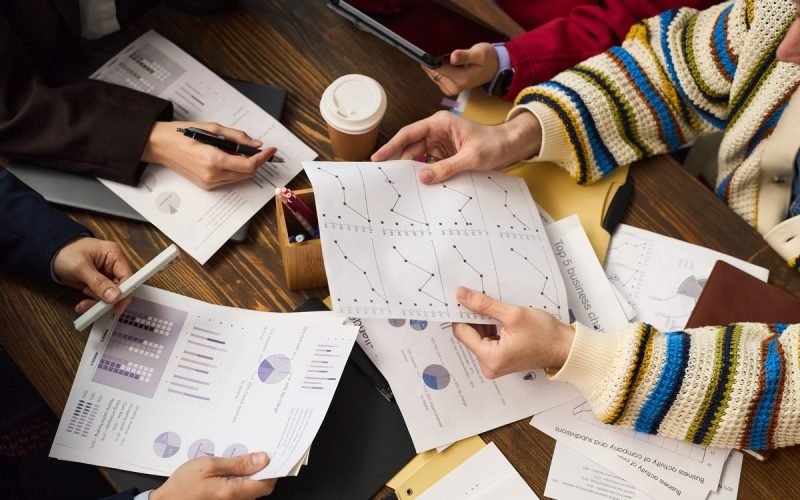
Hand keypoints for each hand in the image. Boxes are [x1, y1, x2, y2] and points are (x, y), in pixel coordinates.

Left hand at [52, 238, 133, 314]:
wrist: (49, 254)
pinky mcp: (98, 283)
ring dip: (96, 302)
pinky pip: (100, 297)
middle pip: (119, 288)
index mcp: (114, 255)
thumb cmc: (65, 252)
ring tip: (83, 303)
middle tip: (95, 307)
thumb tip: (114, 296)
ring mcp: (106, 275)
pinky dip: (92, 302)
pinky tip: (82, 303)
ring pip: (109, 295)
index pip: (127, 276)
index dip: (125, 292)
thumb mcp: (80, 267)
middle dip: (106, 299)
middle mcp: (113, 265)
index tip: (117, 306)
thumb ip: (98, 282)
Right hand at [143, 121, 277, 189]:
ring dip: (246, 166)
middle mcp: (212, 175)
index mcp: (214, 160)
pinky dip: (235, 169)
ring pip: (240, 177)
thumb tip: (256, 144)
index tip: (271, 150)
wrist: (160, 146)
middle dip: (257, 161)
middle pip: (247, 173)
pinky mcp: (207, 186)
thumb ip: (237, 137)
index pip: (249, 165)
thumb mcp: (212, 128)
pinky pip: (229, 179)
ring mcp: (209, 183)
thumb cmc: (182, 133)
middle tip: (260, 149)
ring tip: (240, 151)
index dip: (264, 158)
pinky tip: (229, 158)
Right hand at [150, 452, 275, 499]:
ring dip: (250, 475)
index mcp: (233, 492)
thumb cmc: (183, 486)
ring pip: (252, 489)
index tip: (272, 454)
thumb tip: (262, 459)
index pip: (266, 483)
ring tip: (237, 460)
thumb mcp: (209, 465)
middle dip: (262, 469)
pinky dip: (241, 481)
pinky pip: (241, 492)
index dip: (273, 468)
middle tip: (255, 452)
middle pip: (261, 486)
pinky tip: (230, 470)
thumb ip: (237, 463)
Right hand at [371, 111, 540, 183]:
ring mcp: (440, 144)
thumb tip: (422, 177)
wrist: (510, 147)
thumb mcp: (471, 157)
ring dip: (412, 170)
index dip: (392, 145)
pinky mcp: (445, 155)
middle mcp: (437, 132)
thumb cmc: (494, 144)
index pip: (409, 134)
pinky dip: (425, 174)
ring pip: (418, 158)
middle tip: (385, 177)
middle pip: (411, 147)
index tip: (378, 157)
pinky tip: (419, 186)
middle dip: (399, 161)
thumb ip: (446, 167)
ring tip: (399, 184)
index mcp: (440, 123)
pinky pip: (430, 165)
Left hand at [421, 43, 498, 95]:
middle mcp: (453, 87)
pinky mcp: (448, 88)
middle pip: (433, 72)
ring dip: (433, 65)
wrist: (493, 69)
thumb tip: (452, 57)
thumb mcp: (479, 54)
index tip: (425, 49)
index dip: (430, 58)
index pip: (438, 68)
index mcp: (461, 79)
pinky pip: (436, 77)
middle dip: (432, 61)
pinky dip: (437, 68)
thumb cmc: (487, 59)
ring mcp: (450, 89)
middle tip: (433, 48)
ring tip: (441, 54)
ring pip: (433, 75)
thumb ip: (465, 56)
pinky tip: (442, 61)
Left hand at [451, 287, 574, 378]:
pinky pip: (487, 340)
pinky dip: (490, 327)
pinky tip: (500, 318)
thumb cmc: (545, 335)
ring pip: (478, 336)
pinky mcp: (500, 359)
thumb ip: (484, 305)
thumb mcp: (513, 314)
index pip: (462, 332)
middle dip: (474, 317)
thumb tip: (461, 296)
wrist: (565, 347)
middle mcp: (489, 365)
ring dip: (483, 321)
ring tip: (496, 309)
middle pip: (469, 335)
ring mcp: (495, 363)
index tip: (463, 298)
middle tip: (481, 299)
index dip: (462, 314)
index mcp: (490, 358)